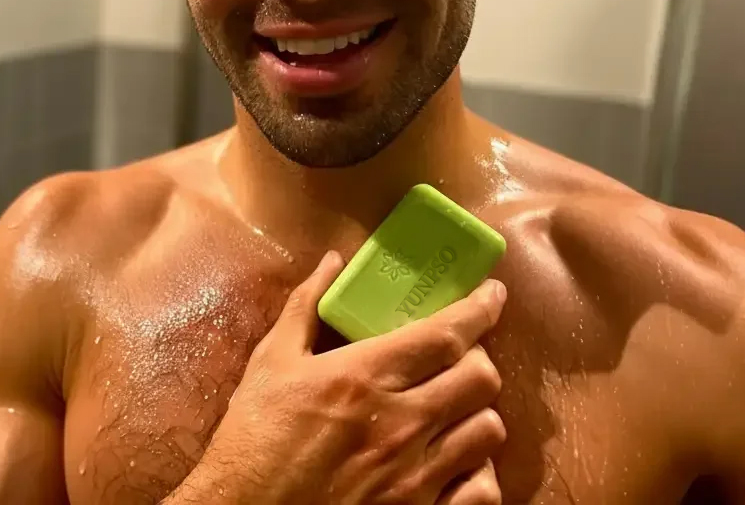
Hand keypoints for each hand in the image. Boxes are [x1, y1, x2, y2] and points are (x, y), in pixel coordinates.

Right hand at [171, 251, 506, 503]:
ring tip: (456, 408)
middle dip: (478, 358)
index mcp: (363, 377)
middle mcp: (399, 423)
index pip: (446, 334)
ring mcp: (414, 476)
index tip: (491, 294)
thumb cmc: (253, 438)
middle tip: (461, 356)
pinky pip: (483, 490)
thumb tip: (332, 262)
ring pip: (488, 431)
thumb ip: (304, 307)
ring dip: (478, 412)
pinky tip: (458, 460)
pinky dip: (479, 470)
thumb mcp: (270, 363)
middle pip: (481, 378)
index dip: (480, 308)